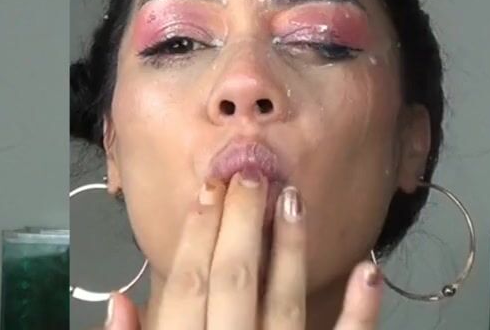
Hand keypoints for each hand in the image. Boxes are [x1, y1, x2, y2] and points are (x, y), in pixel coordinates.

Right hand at [103, 173, 383, 329]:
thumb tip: (118, 302)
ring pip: (286, 304)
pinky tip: (371, 272)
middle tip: (250, 175)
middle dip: (241, 224)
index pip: (187, 285)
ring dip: (290, 250)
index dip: (196, 233)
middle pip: (233, 281)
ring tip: (294, 201)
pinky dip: (362, 314)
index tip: (208, 191)